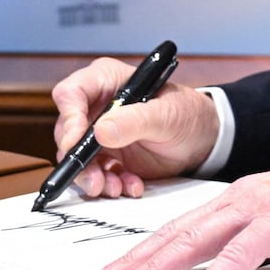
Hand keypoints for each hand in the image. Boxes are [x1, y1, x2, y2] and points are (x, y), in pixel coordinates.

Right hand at [50, 58, 220, 197]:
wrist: (202, 139)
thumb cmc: (186, 113)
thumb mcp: (166, 115)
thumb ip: (135, 120)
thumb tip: (101, 131)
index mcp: (107, 81)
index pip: (71, 94)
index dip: (69, 118)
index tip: (76, 143)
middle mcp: (96, 106)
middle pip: (68, 131)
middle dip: (79, 159)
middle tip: (95, 180)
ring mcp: (99, 133)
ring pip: (77, 158)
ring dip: (93, 177)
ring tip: (116, 188)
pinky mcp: (107, 156)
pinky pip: (96, 174)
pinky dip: (110, 184)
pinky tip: (131, 186)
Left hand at [85, 138, 269, 269]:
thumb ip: (257, 241)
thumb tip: (232, 265)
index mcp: (242, 197)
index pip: (182, 227)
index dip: (144, 250)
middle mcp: (242, 198)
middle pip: (176, 234)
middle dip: (133, 261)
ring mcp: (259, 209)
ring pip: (195, 242)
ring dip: (156, 268)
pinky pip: (238, 258)